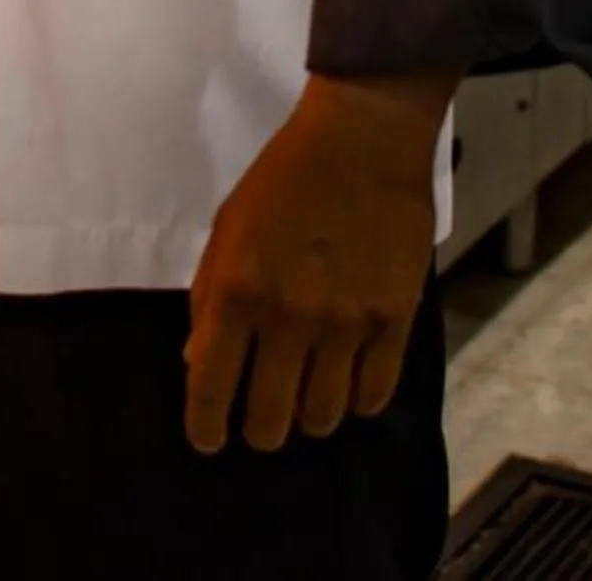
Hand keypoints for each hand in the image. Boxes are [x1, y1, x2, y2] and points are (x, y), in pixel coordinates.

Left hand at [183, 69, 456, 453]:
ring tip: (302, 404)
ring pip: (324, 416)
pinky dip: (358, 402)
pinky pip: (375, 395)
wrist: (359, 148)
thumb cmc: (280, 182)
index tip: (207, 443)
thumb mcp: (226, 232)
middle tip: (258, 427)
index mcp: (235, 292)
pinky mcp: (393, 324)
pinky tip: (347, 387)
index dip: (206, 426)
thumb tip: (199, 362)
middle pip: (271, 417)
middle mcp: (287, 319)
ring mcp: (344, 326)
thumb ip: (210, 298)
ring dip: (308, 419)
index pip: (211, 384)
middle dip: (259, 431)